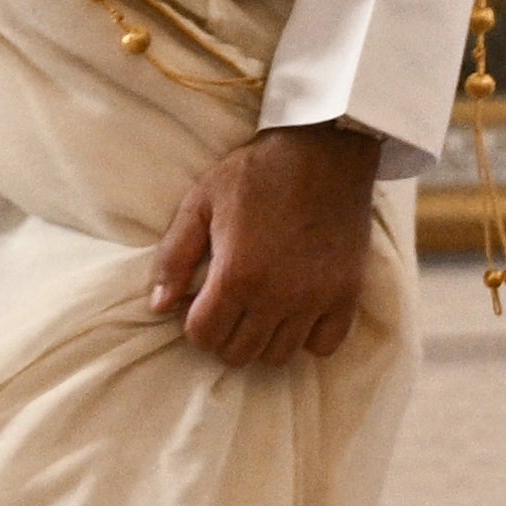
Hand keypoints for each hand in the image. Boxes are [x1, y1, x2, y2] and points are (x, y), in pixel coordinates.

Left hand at [152, 124, 392, 366]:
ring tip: (260, 310)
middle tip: (228, 306)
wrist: (324, 150)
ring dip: (262, 339)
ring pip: (278, 356)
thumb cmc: (257, 172)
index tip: (201, 303)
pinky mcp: (347, 294)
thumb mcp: (200, 203)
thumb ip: (173, 257)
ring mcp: (316, 298)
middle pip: (239, 353)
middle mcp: (277, 295)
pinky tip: (297, 313)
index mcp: (237, 274)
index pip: (203, 336)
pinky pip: (325, 345)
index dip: (194, 323)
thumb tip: (158, 306)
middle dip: (224, 334)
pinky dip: (307, 338)